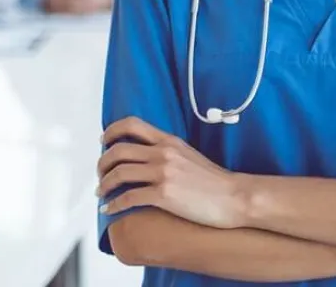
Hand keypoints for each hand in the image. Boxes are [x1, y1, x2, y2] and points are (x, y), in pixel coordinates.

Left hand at [96, 117, 243, 229]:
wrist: (235, 197)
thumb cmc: (214, 181)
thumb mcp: (189, 155)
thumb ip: (168, 151)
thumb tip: (148, 155)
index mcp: (169, 141)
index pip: (132, 124)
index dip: (112, 131)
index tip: (103, 141)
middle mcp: (163, 153)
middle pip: (119, 150)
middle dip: (103, 163)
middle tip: (100, 174)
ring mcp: (164, 173)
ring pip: (120, 173)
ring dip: (104, 184)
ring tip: (100, 193)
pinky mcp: (164, 195)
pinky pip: (129, 197)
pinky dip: (114, 204)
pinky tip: (109, 210)